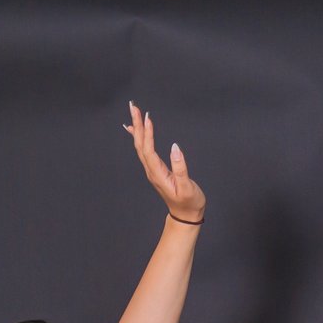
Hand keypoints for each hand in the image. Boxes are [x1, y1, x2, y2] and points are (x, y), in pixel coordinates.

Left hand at [126, 102, 204, 223]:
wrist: (185, 215)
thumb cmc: (189, 202)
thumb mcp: (188, 187)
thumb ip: (181, 168)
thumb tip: (176, 147)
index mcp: (158, 174)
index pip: (149, 150)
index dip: (148, 134)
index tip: (147, 118)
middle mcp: (152, 171)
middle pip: (141, 145)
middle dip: (137, 125)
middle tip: (133, 106)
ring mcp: (152, 170)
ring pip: (140, 146)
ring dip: (136, 129)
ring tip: (133, 113)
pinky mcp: (155, 170)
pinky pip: (144, 150)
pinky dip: (139, 138)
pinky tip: (135, 131)